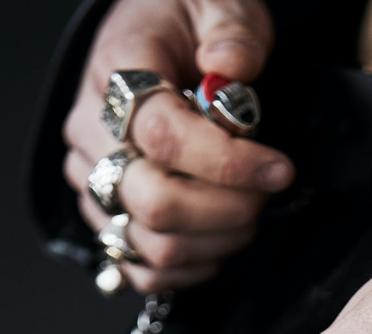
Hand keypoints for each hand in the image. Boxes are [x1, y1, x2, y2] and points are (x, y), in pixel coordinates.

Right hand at [62, 0, 294, 291]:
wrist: (148, 39)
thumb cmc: (182, 21)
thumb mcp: (219, 2)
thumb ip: (231, 32)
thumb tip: (233, 69)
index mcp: (116, 75)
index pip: (165, 138)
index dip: (230, 164)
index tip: (278, 168)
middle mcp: (92, 135)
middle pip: (154, 204)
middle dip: (227, 210)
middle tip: (265, 194)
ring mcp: (93, 182)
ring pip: (151, 244)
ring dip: (216, 241)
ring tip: (247, 212)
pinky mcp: (105, 218)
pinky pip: (140, 268)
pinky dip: (189, 268)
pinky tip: (219, 240)